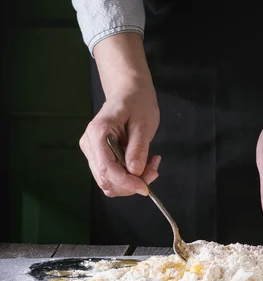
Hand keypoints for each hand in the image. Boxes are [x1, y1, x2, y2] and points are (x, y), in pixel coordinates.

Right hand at [79, 33, 160, 196]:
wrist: (129, 92)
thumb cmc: (137, 101)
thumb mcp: (143, 123)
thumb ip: (138, 148)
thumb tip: (135, 172)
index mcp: (98, 133)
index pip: (107, 168)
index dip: (126, 182)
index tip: (145, 187)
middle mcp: (90, 144)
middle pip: (106, 179)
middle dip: (131, 183)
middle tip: (154, 170)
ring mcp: (93, 152)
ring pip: (109, 182)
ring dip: (132, 181)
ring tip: (151, 165)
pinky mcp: (100, 156)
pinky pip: (113, 175)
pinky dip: (130, 177)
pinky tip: (144, 164)